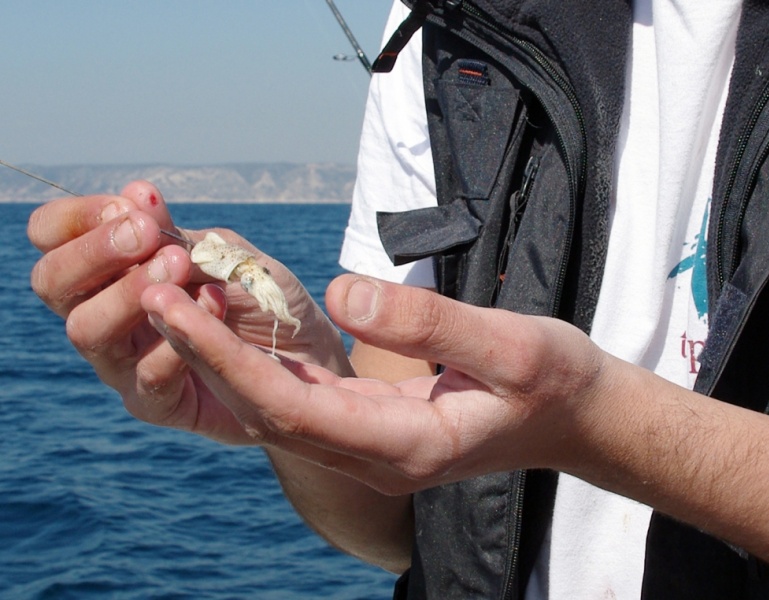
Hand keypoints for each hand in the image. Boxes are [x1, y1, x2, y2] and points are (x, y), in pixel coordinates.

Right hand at [28, 182, 348, 443]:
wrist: (311, 353)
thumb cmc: (262, 297)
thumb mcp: (226, 255)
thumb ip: (178, 236)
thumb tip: (133, 194)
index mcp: (114, 270)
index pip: (53, 237)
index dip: (78, 218)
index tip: (131, 207)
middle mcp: (106, 316)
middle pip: (52, 284)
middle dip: (94, 252)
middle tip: (146, 234)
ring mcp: (125, 364)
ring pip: (87, 330)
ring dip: (130, 291)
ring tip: (180, 266)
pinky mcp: (158, 404)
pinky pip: (146, 377)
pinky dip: (176, 339)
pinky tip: (213, 308)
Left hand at [140, 274, 607, 493]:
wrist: (576, 418)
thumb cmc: (554, 382)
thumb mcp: (512, 344)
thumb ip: (430, 322)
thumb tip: (343, 294)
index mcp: (403, 447)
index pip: (292, 407)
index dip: (228, 359)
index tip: (175, 308)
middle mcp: (373, 457)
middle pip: (268, 411)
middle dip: (206, 356)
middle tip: (149, 293)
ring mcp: (369, 445)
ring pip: (276, 407)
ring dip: (224, 357)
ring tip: (176, 298)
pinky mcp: (371, 425)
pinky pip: (301, 396)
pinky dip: (260, 358)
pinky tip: (236, 318)